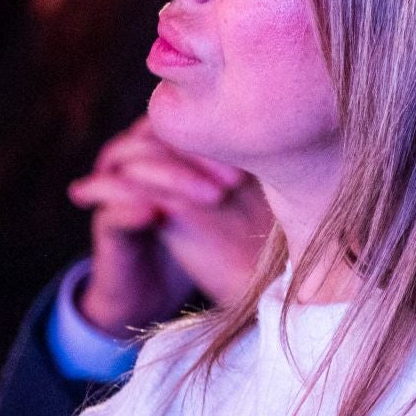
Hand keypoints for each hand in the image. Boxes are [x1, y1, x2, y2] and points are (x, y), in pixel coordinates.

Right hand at [67, 117, 268, 331]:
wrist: (154, 295)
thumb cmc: (205, 244)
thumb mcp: (238, 206)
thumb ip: (260, 176)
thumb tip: (307, 158)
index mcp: (170, 151)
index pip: (184, 119)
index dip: (217, 133)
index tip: (255, 158)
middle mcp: (140, 162)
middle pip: (156, 131)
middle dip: (198, 150)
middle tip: (238, 179)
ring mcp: (118, 190)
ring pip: (127, 159)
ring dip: (170, 174)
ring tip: (213, 198)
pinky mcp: (107, 227)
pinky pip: (109, 207)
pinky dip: (128, 207)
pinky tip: (158, 214)